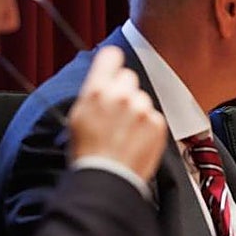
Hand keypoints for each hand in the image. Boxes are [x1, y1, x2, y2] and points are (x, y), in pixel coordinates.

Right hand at [67, 46, 166, 179]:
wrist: (107, 179)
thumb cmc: (88, 154)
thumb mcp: (78, 117)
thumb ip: (93, 94)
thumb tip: (101, 82)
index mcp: (97, 91)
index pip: (111, 55)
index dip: (112, 63)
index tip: (113, 69)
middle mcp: (121, 96)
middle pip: (129, 77)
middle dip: (124, 90)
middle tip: (116, 113)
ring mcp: (142, 109)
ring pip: (142, 99)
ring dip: (137, 111)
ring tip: (125, 133)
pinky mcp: (157, 124)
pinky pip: (154, 117)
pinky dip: (148, 128)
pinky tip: (136, 141)